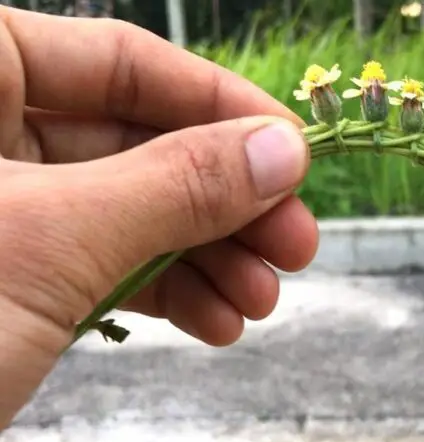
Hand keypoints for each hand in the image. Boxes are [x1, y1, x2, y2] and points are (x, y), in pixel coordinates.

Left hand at [0, 9, 317, 428]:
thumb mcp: (54, 242)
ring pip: (122, 212)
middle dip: (222, 206)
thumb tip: (280, 152)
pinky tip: (212, 324)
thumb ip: (176, 189)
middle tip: (295, 255)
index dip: (223, 112)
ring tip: (256, 310)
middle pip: (134, 145)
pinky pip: (93, 262)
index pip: (123, 63)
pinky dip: (157, 292)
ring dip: (202, 260)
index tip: (297, 160)